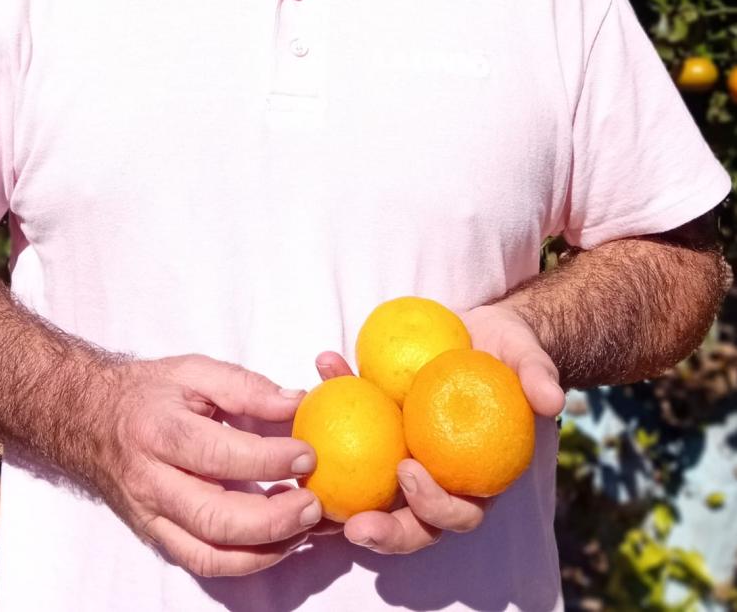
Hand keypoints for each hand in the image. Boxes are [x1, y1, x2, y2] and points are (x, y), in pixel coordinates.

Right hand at [88, 354, 321, 576]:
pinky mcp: (158, 539)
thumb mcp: (194, 371)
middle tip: (314, 505)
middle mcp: (152, 482)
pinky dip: (248, 560)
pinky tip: (280, 539)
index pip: (217, 454)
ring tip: (303, 526)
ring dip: (265, 550)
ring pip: (210, 555)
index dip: (267, 459)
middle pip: (213, 519)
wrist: (90, 421)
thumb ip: (245, 386)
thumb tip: (296, 404)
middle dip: (272, 520)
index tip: (308, 454)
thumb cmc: (149, 393)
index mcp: (159, 431)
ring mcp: (152, 518)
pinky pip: (205, 562)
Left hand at [313, 301, 564, 554]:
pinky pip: (348, 421)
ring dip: (337, 483)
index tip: (410, 470)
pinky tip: (325, 361)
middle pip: (408, 523)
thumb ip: (539, 376)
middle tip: (352, 523)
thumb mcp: (529, 358)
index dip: (433, 507)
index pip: (457, 514)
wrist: (484, 331)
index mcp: (475, 478)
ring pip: (367, 486)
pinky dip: (332, 393)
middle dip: (380, 532)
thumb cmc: (511, 353)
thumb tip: (553, 398)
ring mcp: (401, 456)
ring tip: (310, 464)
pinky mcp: (376, 425)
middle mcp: (436, 477)